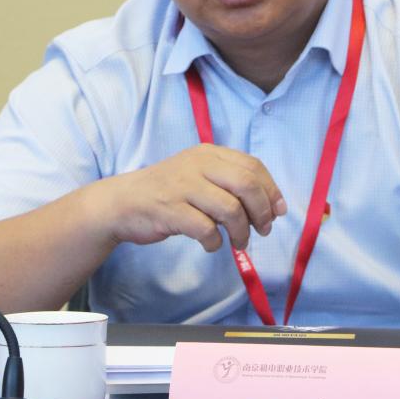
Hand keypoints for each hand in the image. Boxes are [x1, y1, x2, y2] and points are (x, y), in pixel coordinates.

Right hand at [101, 144, 286, 252]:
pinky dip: (215, 242)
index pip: (253, 166)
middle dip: (262, 211)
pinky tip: (211, 245)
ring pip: (230, 209)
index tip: (278, 211)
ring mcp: (183, 186)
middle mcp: (198, 165)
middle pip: (247, 185)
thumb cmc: (167, 192)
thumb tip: (272, 207)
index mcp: (209, 153)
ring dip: (241, 232)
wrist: (121, 202)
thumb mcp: (198, 176)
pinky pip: (206, 229)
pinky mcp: (170, 210)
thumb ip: (230, 184)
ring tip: (238, 243)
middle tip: (262, 230)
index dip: (271, 190)